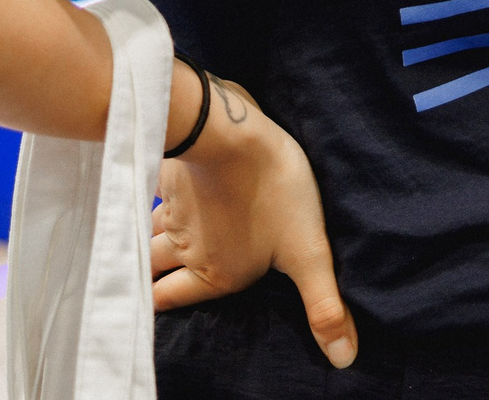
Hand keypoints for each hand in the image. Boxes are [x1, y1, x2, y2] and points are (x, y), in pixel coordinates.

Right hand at [148, 69, 357, 368]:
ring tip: (147, 251)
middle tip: (145, 285)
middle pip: (154, 272)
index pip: (172, 301)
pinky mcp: (170, 177)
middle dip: (150, 280)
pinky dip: (155, 206)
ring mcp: (173, 212)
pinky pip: (155, 200)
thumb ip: (323, 305)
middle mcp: (185, 249)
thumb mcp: (308, 252)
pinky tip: (162, 201)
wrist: (233, 131)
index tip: (150, 310)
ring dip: (148, 244)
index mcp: (214, 274)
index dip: (161, 306)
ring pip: (149, 236)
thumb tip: (343, 358)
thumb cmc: (273, 192)